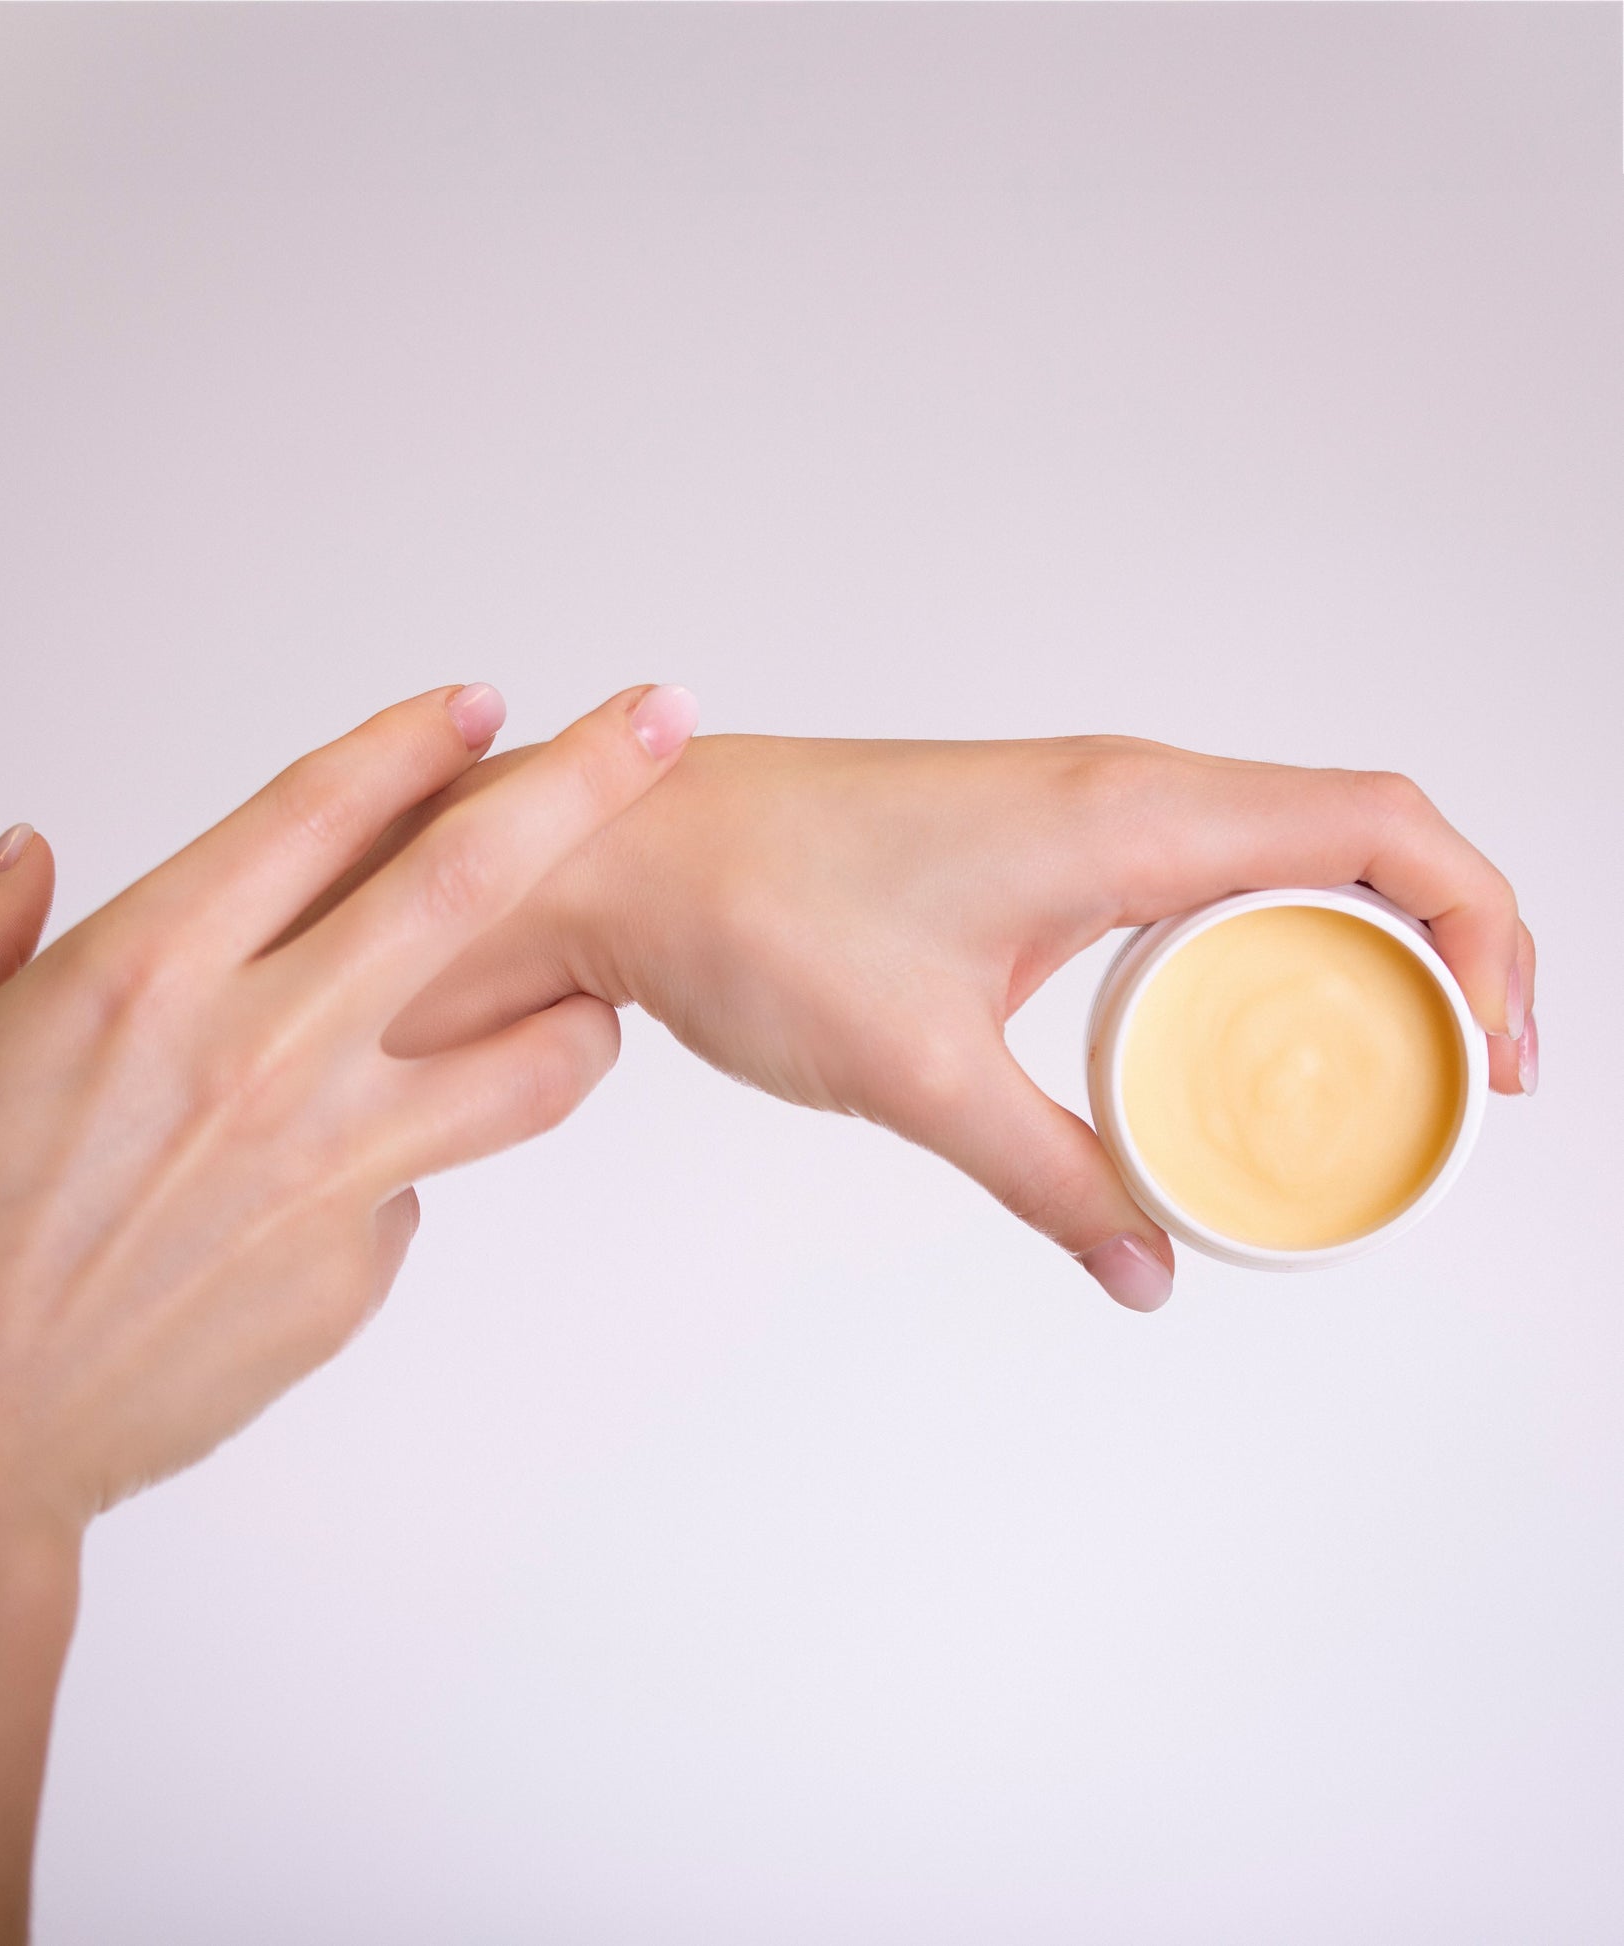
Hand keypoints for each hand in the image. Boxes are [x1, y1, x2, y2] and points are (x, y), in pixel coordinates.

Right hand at [0, 680, 698, 1944]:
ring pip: (531, 1066)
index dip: (413, 742)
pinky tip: (338, 1176)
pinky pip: (420, 1182)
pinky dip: (409, 1153)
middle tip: (666, 722)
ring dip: (584, 1010)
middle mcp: (261, 1058)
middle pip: (471, 888)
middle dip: (586, 784)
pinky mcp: (355, 1272)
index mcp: (141, 972)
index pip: (317, 811)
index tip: (483, 703)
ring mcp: (328, 1173)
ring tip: (600, 994)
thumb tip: (29, 857)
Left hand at [388, 734, 1534, 1310]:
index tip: (1502, 1057)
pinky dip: (1248, 946)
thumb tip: (1145, 1265)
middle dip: (1437, 954)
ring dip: (1343, 951)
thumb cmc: (753, 915)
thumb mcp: (920, 1072)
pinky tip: (1220, 1037)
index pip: (1381, 831)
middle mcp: (1120, 789)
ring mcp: (1074, 805)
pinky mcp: (1027, 837)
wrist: (627, 849)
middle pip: (1354, 839)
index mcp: (1128, 816)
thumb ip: (1049, 1173)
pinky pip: (1191, 874)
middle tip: (1449, 1091)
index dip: (1483, 930)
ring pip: (1274, 853)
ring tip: (1358, 1079)